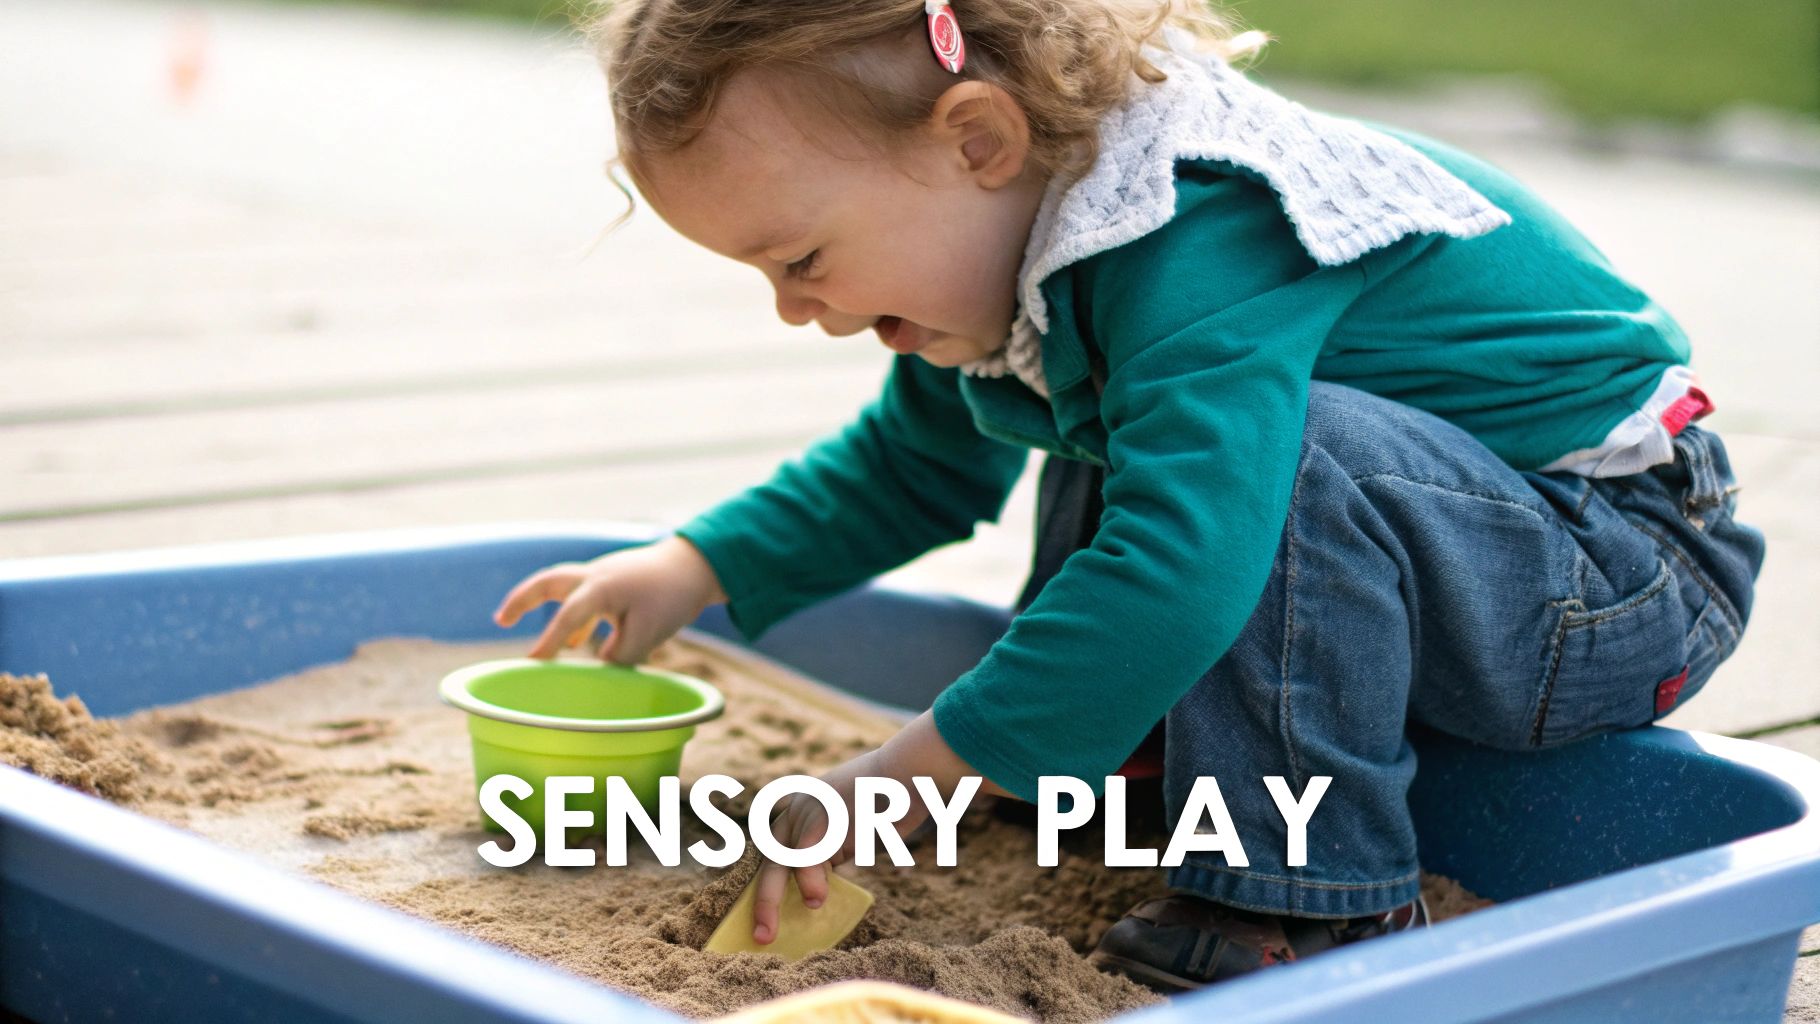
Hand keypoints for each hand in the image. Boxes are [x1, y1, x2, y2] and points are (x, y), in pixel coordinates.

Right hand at [492, 535, 727, 663]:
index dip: (549, 641)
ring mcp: (602, 576)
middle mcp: (595, 576)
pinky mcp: (613, 583)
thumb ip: (619, 655)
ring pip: (562, 588)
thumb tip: (597, 670)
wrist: (696, 566)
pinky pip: (583, 600)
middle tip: (500, 620)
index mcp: (602, 587)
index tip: (534, 662)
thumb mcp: (647, 634)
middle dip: (520, 600)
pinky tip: (576, 645)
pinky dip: (574, 620)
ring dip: (541, 608)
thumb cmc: (672, 597)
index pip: (568, 616)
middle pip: (547, 582)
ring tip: (533, 645)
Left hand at [749, 712, 1015, 944]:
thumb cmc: (893, 800)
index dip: (767, 880)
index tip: (763, 913)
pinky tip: (816, 901)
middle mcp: (797, 806)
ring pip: (780, 865)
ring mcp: (807, 813)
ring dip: (772, 903)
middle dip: (762, 901)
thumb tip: (819, 888)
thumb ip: (834, 851)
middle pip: (768, 859)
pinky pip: (807, 861)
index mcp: (802, 805)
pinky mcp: (823, 820)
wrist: (909, 771)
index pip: (774, 848)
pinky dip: (811, 884)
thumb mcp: (854, 826)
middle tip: (760, 935)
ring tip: (771, 934)